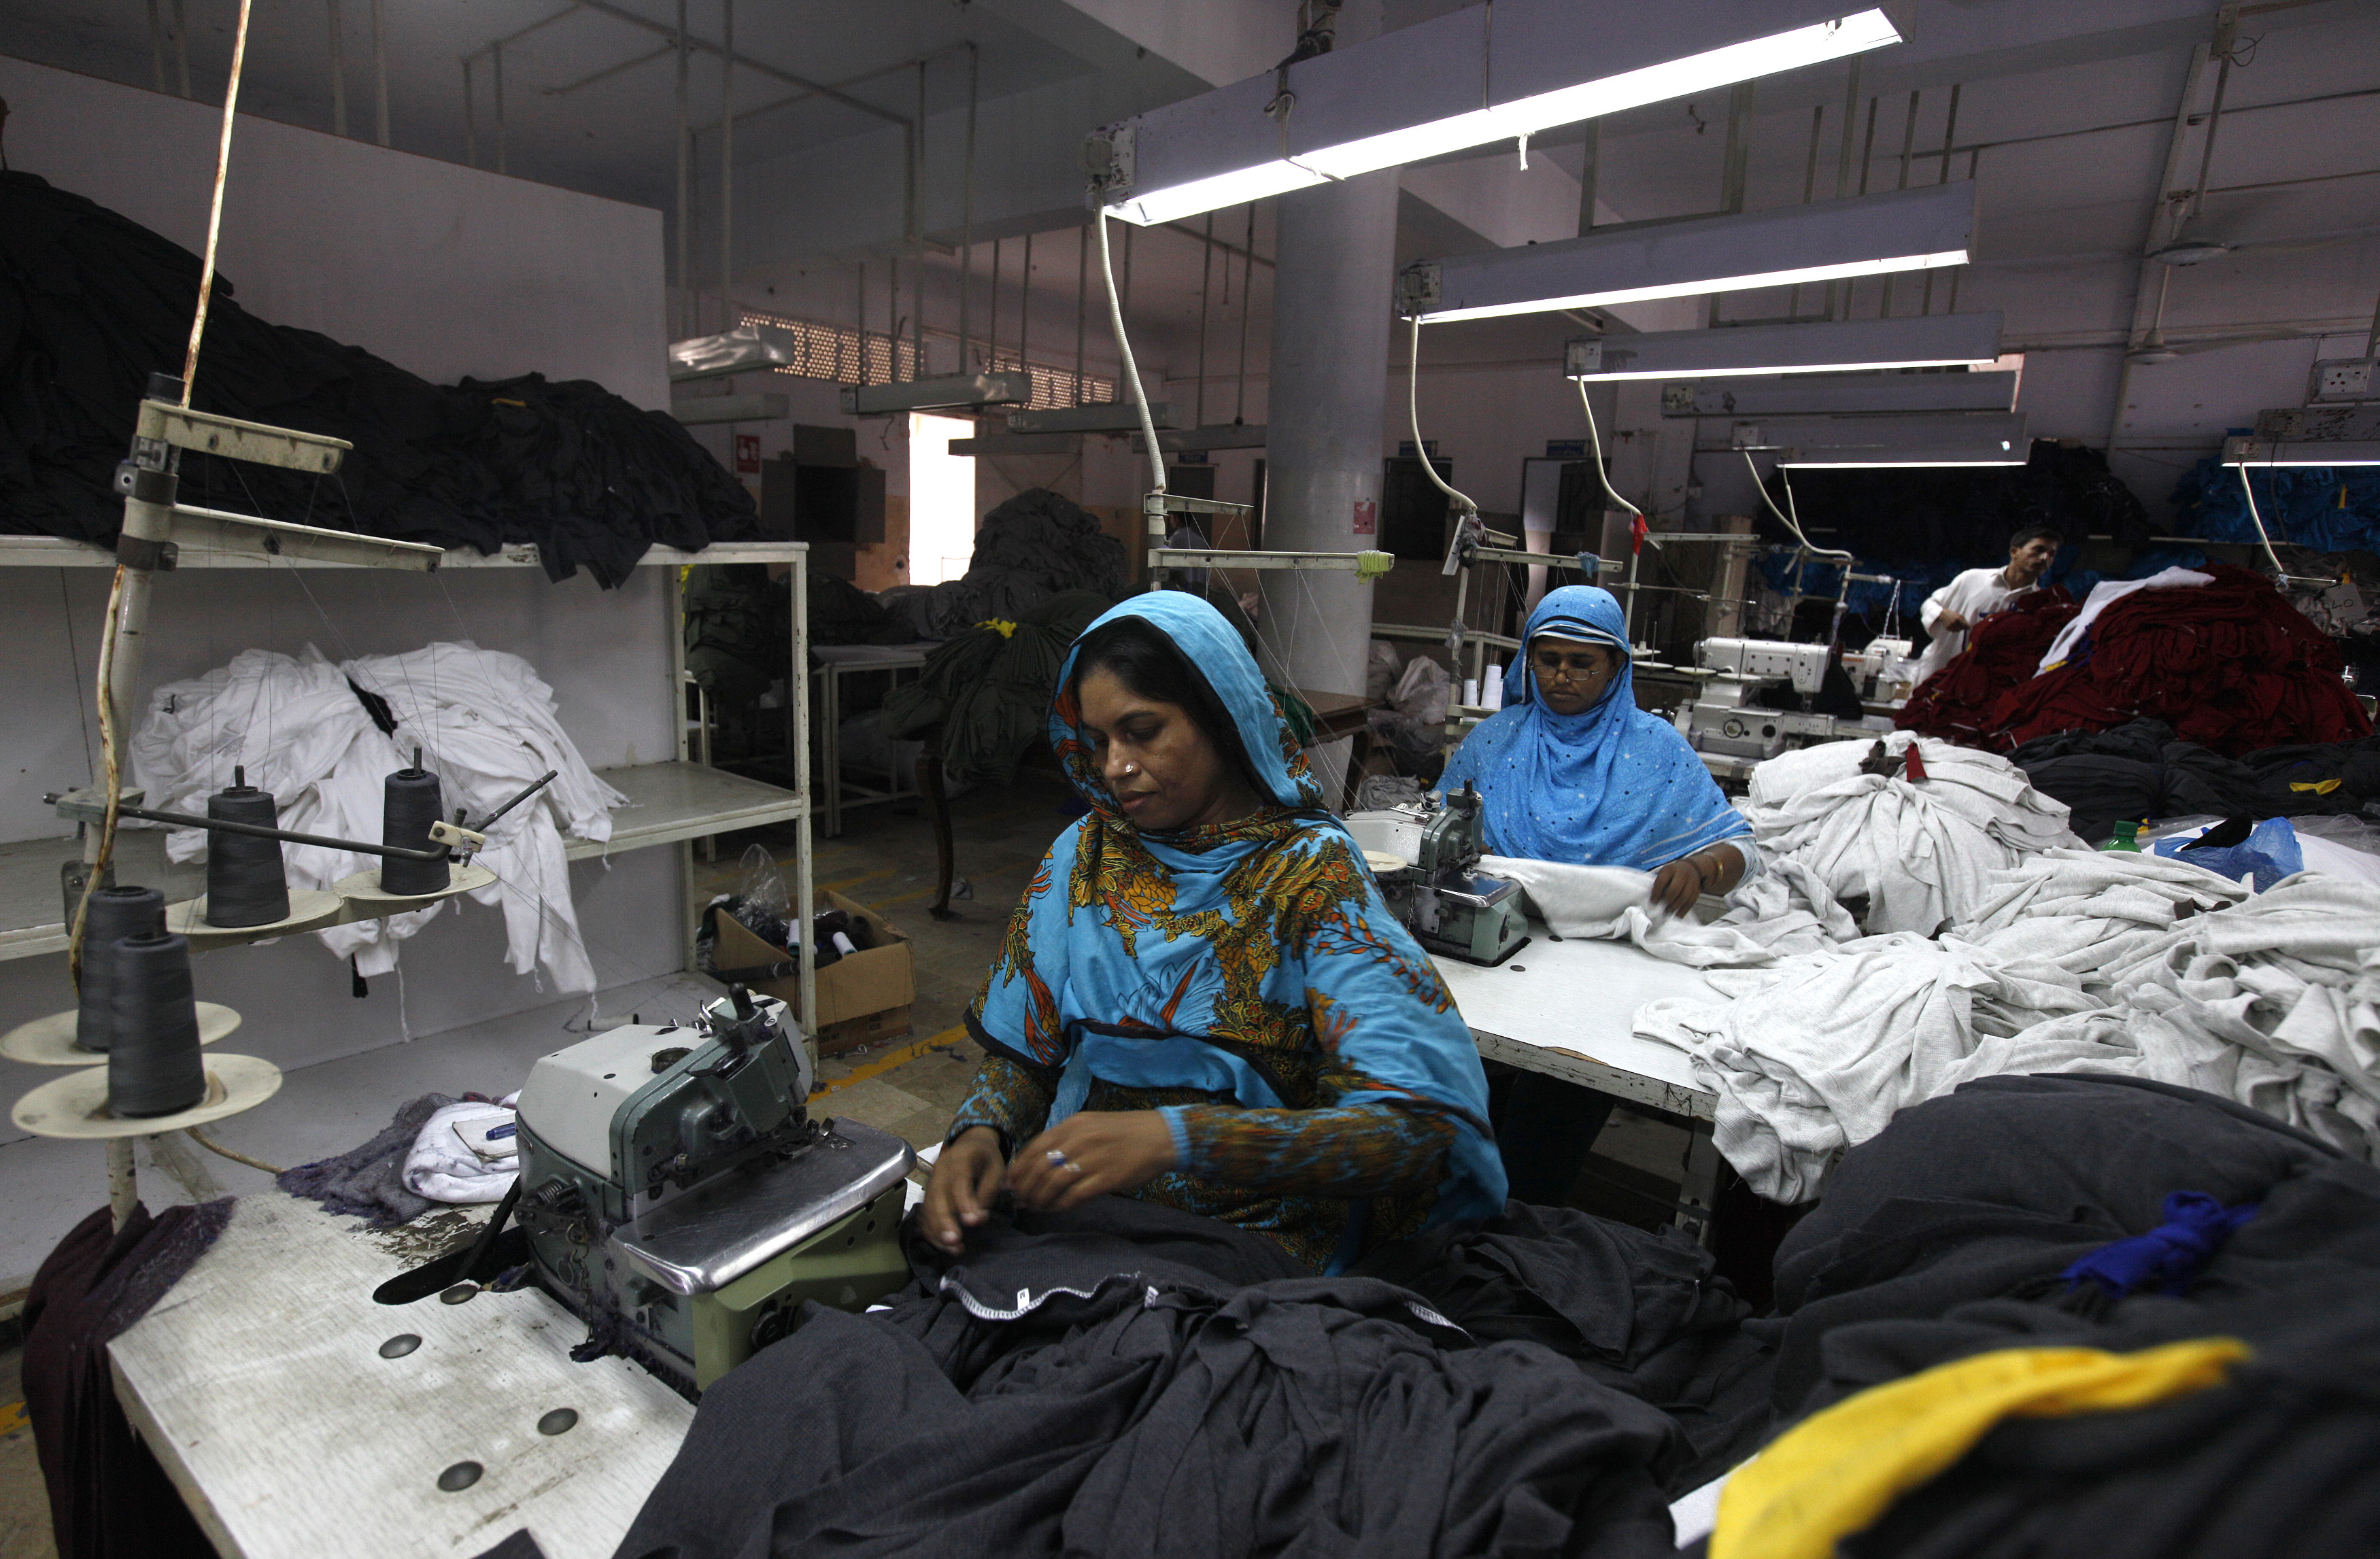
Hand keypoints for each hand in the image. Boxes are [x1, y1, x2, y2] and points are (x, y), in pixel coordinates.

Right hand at [920, 1126, 1005, 1253]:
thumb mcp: (996, 1169)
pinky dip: (931, 1230)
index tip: (972, 1221)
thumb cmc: (986, 1158)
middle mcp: (940, 1169)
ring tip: (954, 1248)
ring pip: (928, 1208)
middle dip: (944, 1220)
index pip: (959, 1180)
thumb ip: (988, 1192)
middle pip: (936, 1196)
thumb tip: (978, 1218)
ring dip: (938, 1230)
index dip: (963, 1201)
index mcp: (960, 1158)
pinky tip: (944, 1244)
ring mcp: (931, 1182)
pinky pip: (924, 1214)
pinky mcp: (928, 1194)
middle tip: (955, 1241)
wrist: (970, 1144)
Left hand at [1007, 1111, 1177, 1212]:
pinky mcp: (1106, 1179)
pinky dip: (1061, 1205)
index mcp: (1072, 1125)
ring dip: (1041, 1199)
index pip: (1034, 1147)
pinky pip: (1075, 1196)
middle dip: (1026, 1188)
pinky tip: (1058, 1208)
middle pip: (1040, 1168)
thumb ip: (1066, 1139)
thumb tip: (1038, 1162)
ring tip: (1037, 1207)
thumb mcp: (1091, 1125)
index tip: (1011, 1182)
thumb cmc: (1123, 1132)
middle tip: (1020, 1200)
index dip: (1019, 1168)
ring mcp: (1093, 1159)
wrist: (1159, 1137)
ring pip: (1053, 1183)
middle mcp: (1079, 1139)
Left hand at [1649, 856, 1713, 917]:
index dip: (1656, 893)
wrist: (1691, 868)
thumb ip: (1658, 883)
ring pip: (1684, 897)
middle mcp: (1682, 874)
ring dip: (1674, 907)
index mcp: (1670, 869)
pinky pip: (1691, 902)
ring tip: (1667, 912)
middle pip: (1675, 889)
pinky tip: (1676, 915)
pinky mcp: (1697, 890)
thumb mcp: (1664, 873)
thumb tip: (1652, 900)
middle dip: (1667, 901)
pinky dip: (1683, 911)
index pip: (1662, 881)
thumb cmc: (1673, 873)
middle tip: (1661, 909)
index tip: (1653, 902)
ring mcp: (1691, 882)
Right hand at [1933, 609, 1969, 633]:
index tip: (1969, 628)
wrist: (1944, 614)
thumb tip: (1969, 628)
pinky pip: (1953, 631)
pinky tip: (1953, 626)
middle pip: (1962, 628)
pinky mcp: (1947, 628)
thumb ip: (1965, 621)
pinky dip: (1954, 629)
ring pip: (1958, 630)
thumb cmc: (1953, 615)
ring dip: (1959, 629)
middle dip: (1963, 627)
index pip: (1965, 625)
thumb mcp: (1960, 616)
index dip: (1968, 627)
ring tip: (1957, 625)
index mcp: (1958, 618)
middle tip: (1962, 625)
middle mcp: (1954, 622)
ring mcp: (1950, 625)